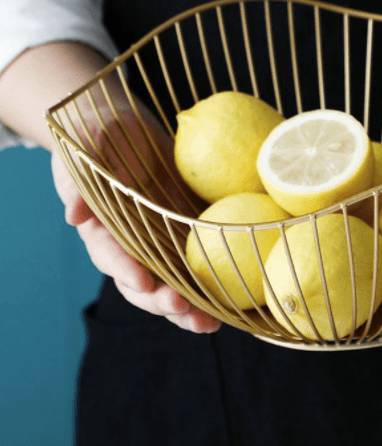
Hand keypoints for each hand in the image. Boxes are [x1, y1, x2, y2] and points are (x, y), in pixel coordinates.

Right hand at [52, 100, 220, 333]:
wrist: (128, 128)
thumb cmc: (101, 134)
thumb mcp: (88, 146)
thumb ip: (80, 178)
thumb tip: (73, 215)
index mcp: (102, 229)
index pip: (110, 255)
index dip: (125, 270)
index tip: (143, 282)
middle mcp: (131, 244)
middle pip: (143, 283)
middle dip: (162, 301)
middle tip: (184, 309)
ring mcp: (159, 243)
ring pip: (172, 284)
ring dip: (190, 308)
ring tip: (211, 324)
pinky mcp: (185, 236)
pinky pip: (199, 264)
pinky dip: (214, 286)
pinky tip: (237, 301)